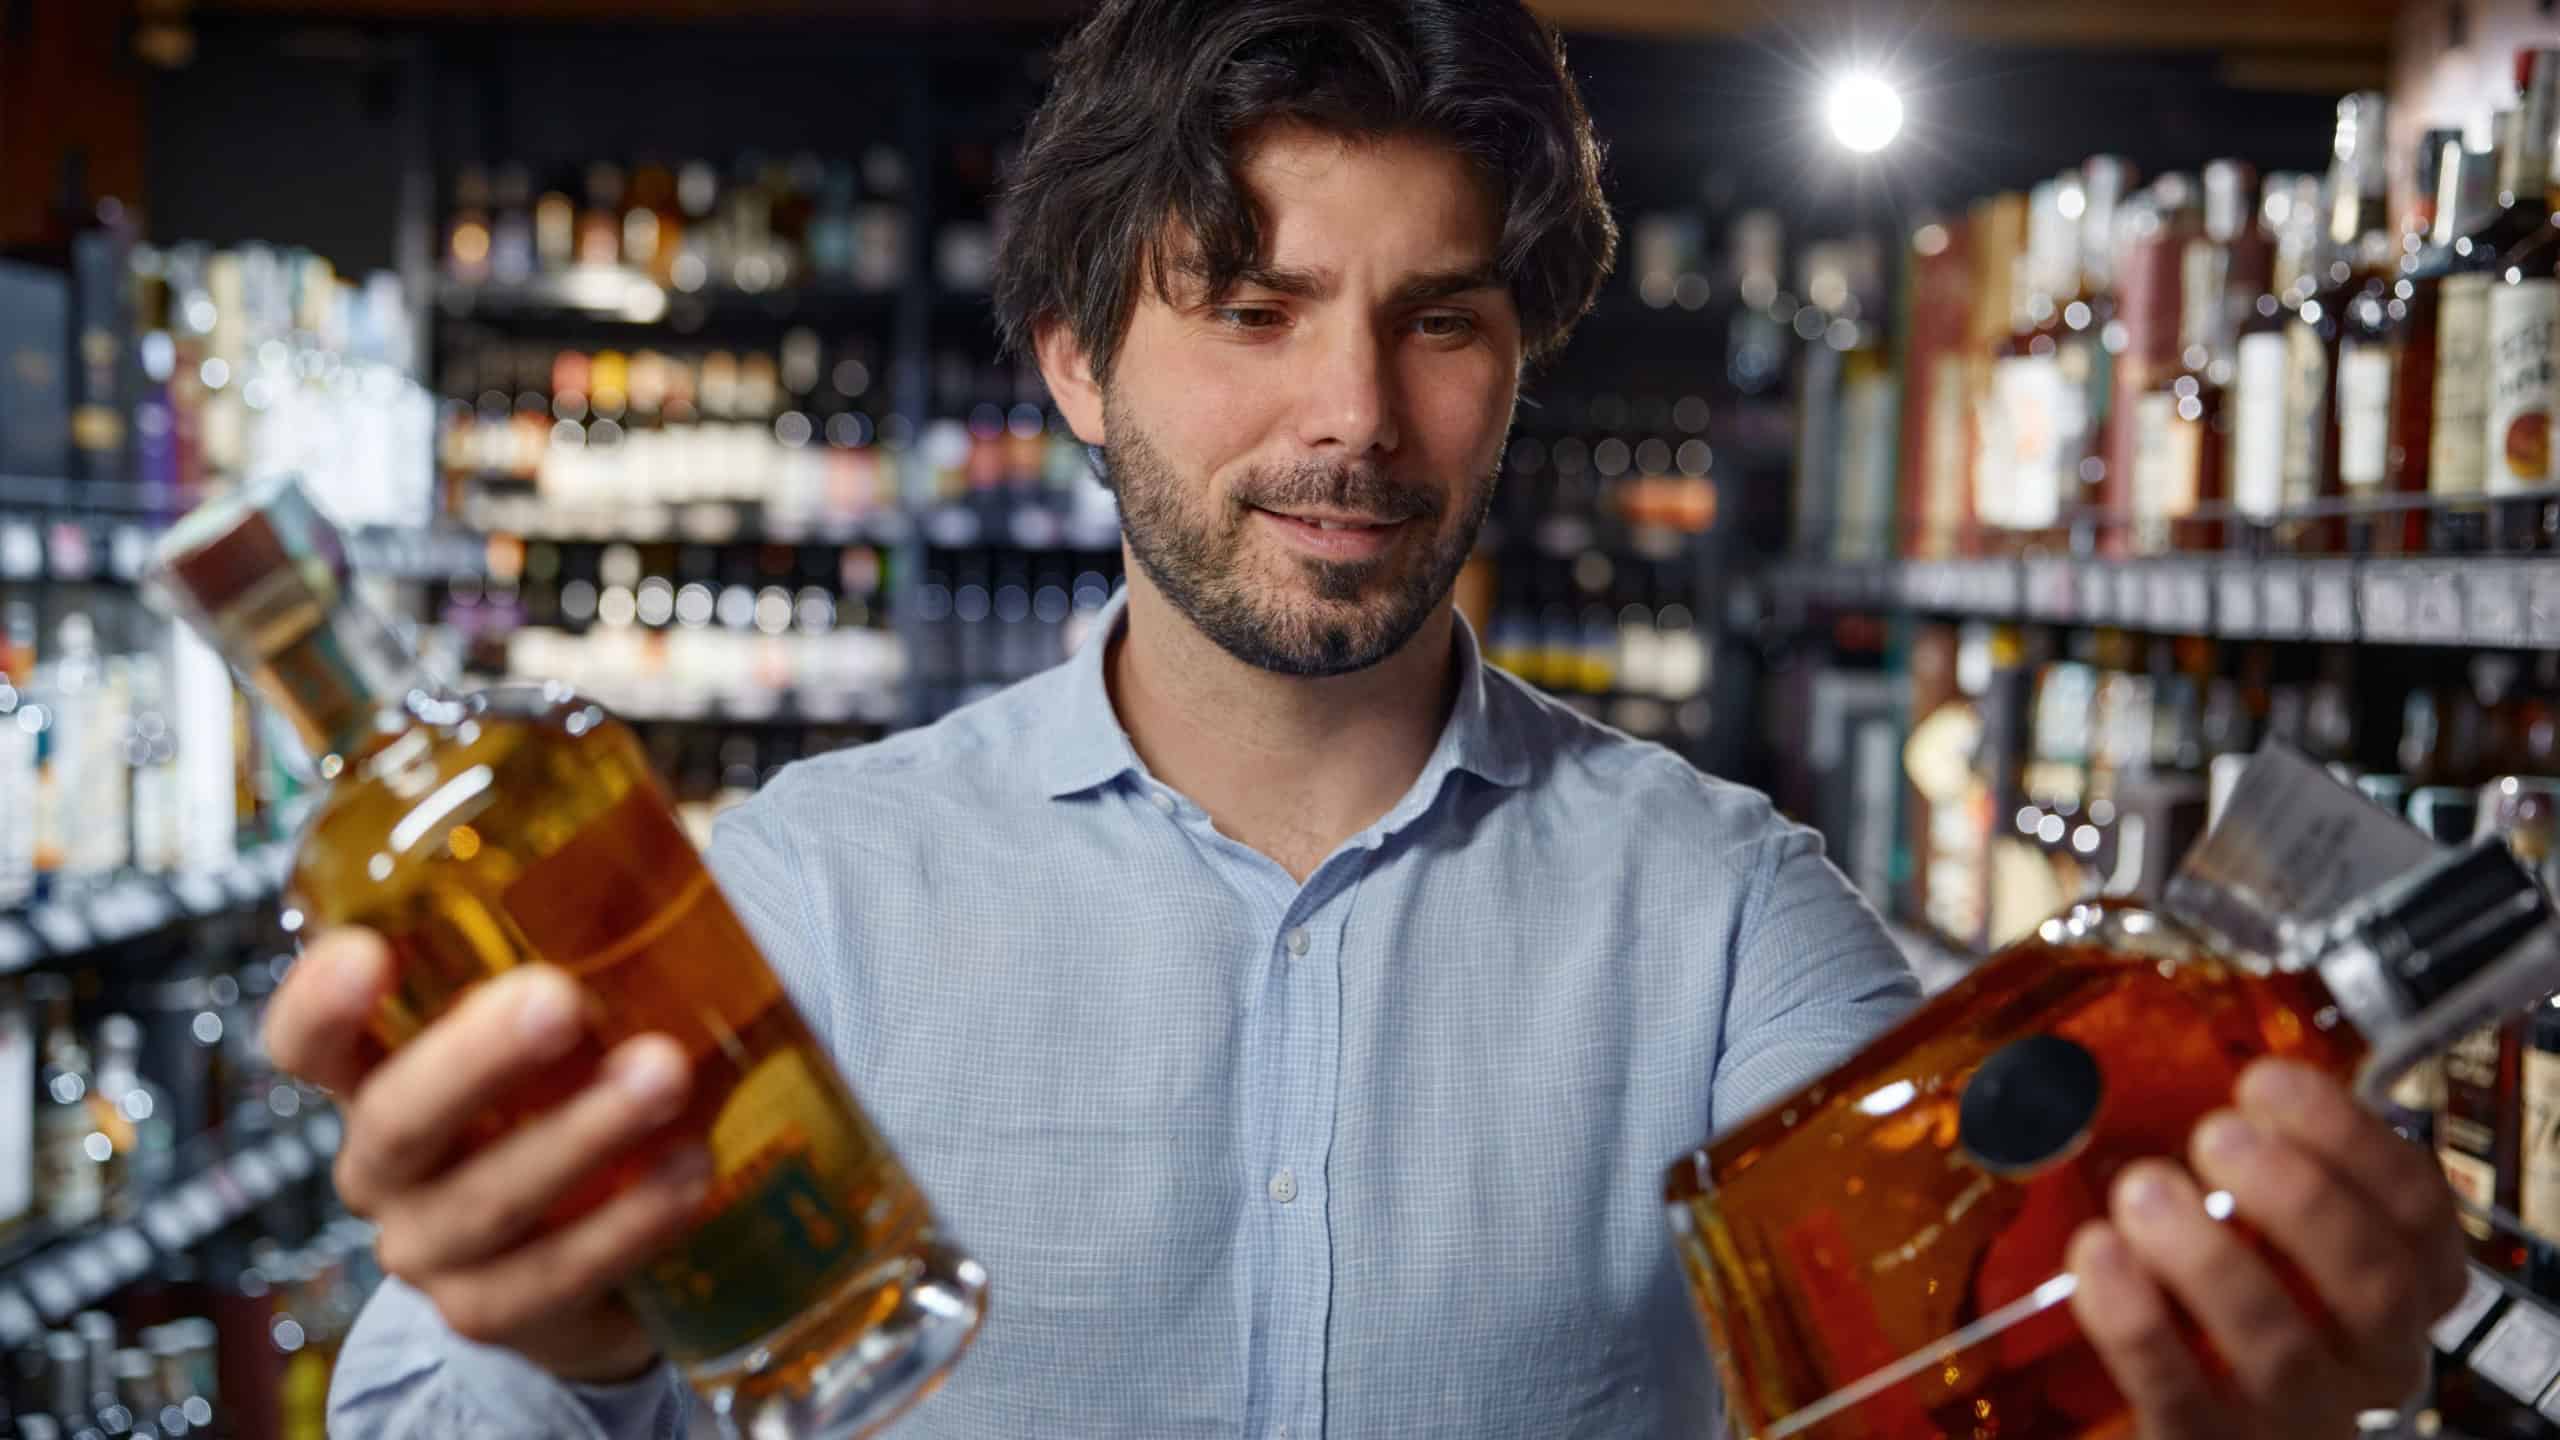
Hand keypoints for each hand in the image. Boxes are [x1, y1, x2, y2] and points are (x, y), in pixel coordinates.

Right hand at [265, 928, 710, 1382]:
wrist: (598, 1262)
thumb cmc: (574, 1100)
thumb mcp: (569, 1024)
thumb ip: (590, 950)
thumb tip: (674, 848)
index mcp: (382, 1076)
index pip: (311, 1042)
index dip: (320, 1003)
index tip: (367, 951)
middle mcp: (388, 1166)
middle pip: (398, 1119)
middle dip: (476, 1058)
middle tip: (557, 1001)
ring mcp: (435, 1248)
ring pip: (486, 1202)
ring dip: (580, 1134)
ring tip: (664, 1075)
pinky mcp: (497, 1311)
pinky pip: (551, 1275)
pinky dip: (627, 1224)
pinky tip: (689, 1172)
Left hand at [2064, 1059, 2466, 1439]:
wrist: (2184, 1401)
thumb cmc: (2227, 1285)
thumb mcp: (2266, 1214)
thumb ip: (2260, 1154)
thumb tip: (2197, 1056)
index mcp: (2400, 1283)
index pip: (2418, 1211)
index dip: (2351, 1141)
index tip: (2267, 1084)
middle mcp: (2369, 1354)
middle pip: (2374, 1284)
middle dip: (2298, 1199)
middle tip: (2217, 1136)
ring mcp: (2299, 1414)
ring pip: (2281, 1350)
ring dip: (2210, 1260)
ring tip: (2143, 1193)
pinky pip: (2184, 1398)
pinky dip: (2139, 1326)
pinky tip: (2099, 1259)